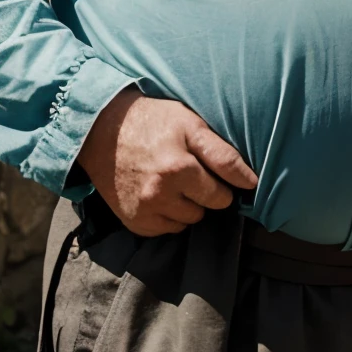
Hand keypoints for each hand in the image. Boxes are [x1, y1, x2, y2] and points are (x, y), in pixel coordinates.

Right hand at [78, 88, 257, 236]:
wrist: (101, 132)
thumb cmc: (152, 122)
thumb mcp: (189, 122)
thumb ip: (221, 151)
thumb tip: (250, 181)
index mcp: (179, 166)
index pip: (225, 189)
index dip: (237, 182)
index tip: (244, 180)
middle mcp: (162, 192)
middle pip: (211, 205)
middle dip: (211, 190)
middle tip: (196, 170)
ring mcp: (147, 209)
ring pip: (192, 219)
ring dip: (191, 204)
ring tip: (176, 181)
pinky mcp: (136, 222)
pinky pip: (170, 229)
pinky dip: (171, 215)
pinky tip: (161, 193)